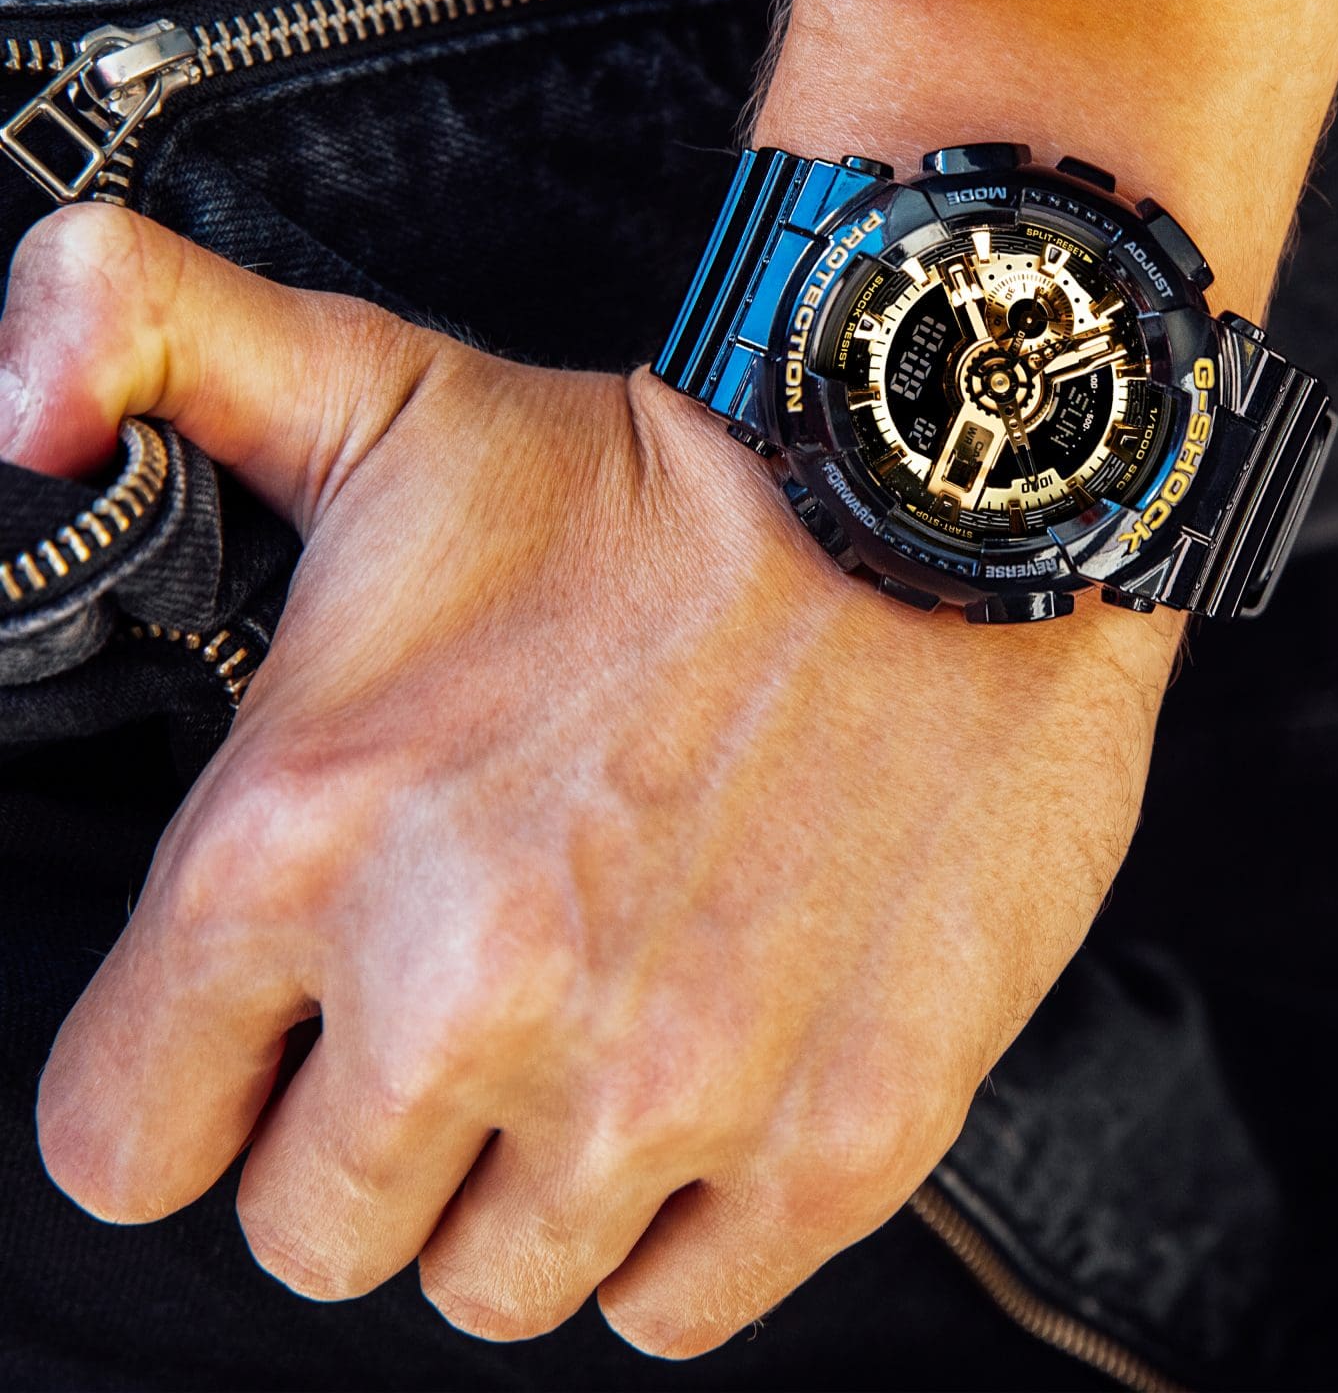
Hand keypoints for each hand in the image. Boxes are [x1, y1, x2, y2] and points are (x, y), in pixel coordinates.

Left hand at [7, 204, 1176, 1353]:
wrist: (948, 496)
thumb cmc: (669, 473)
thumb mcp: (380, 389)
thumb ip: (136, 336)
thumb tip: (14, 414)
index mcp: (306, 841)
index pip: (128, 1141)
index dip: (206, 1079)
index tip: (293, 1015)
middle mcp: (468, 990)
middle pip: (317, 1234)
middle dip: (379, 1134)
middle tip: (490, 986)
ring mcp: (664, 1084)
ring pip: (502, 1287)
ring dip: (536, 1179)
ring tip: (613, 1011)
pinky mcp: (837, 1135)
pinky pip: (677, 1306)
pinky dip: (687, 1218)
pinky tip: (720, 1062)